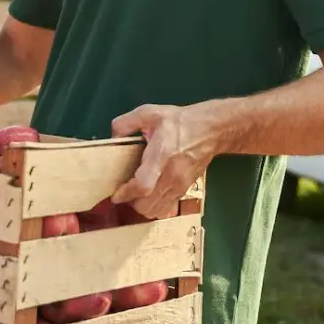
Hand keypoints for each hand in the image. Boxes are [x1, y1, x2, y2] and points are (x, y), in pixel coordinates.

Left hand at [109, 103, 219, 218]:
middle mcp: (172, 175)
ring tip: (138, 194)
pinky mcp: (185, 190)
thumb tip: (113, 137)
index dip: (126, 193)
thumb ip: (126, 123)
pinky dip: (156, 207)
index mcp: (161, 155)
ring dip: (143, 206)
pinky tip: (152, 194)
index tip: (116, 193)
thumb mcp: (150, 113)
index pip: (143, 186)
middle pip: (147, 205)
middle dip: (132, 202)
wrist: (210, 130)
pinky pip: (167, 209)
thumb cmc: (179, 121)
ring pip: (156, 211)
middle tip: (126, 190)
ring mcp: (180, 185)